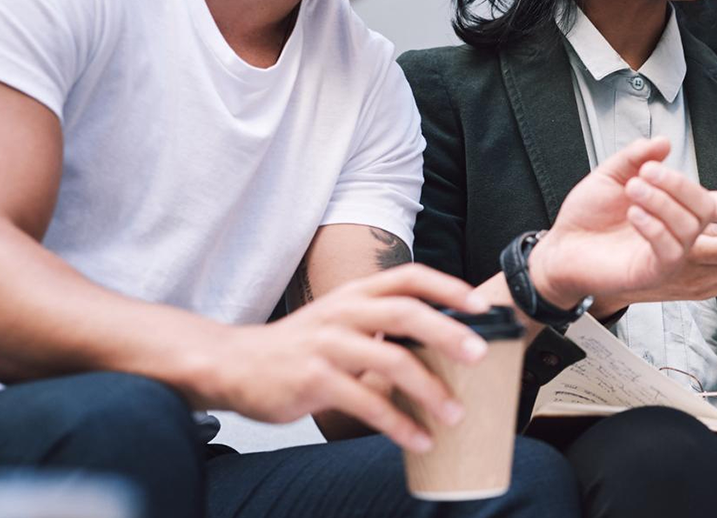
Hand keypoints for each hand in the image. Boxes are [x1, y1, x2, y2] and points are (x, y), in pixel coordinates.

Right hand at [203, 264, 490, 452]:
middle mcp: (343, 312)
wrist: (235, 364)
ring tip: (454, 413)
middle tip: (479, 354)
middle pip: (405, 313)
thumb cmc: (299, 345)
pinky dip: (398, 424)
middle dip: (448, 333)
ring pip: (390, 361)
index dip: (447, 287)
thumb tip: (440, 339)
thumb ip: (379, 321)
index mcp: (355, 293)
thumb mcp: (339, 319)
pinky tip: (418, 440)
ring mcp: (327, 344)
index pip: (408, 277)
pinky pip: (366, 403)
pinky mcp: (313, 380)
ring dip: (429, 390)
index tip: (480, 306)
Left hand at [531, 137, 716, 308]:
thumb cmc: (588, 220)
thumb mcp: (612, 176)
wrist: (559, 250)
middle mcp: (686, 241)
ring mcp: (673, 262)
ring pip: (695, 229)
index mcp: (683, 216)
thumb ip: (637, 158)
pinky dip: (654, 223)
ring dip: (668, 199)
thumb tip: (661, 145)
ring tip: (637, 187)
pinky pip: (669, 247)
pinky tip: (635, 212)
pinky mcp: (654, 274)